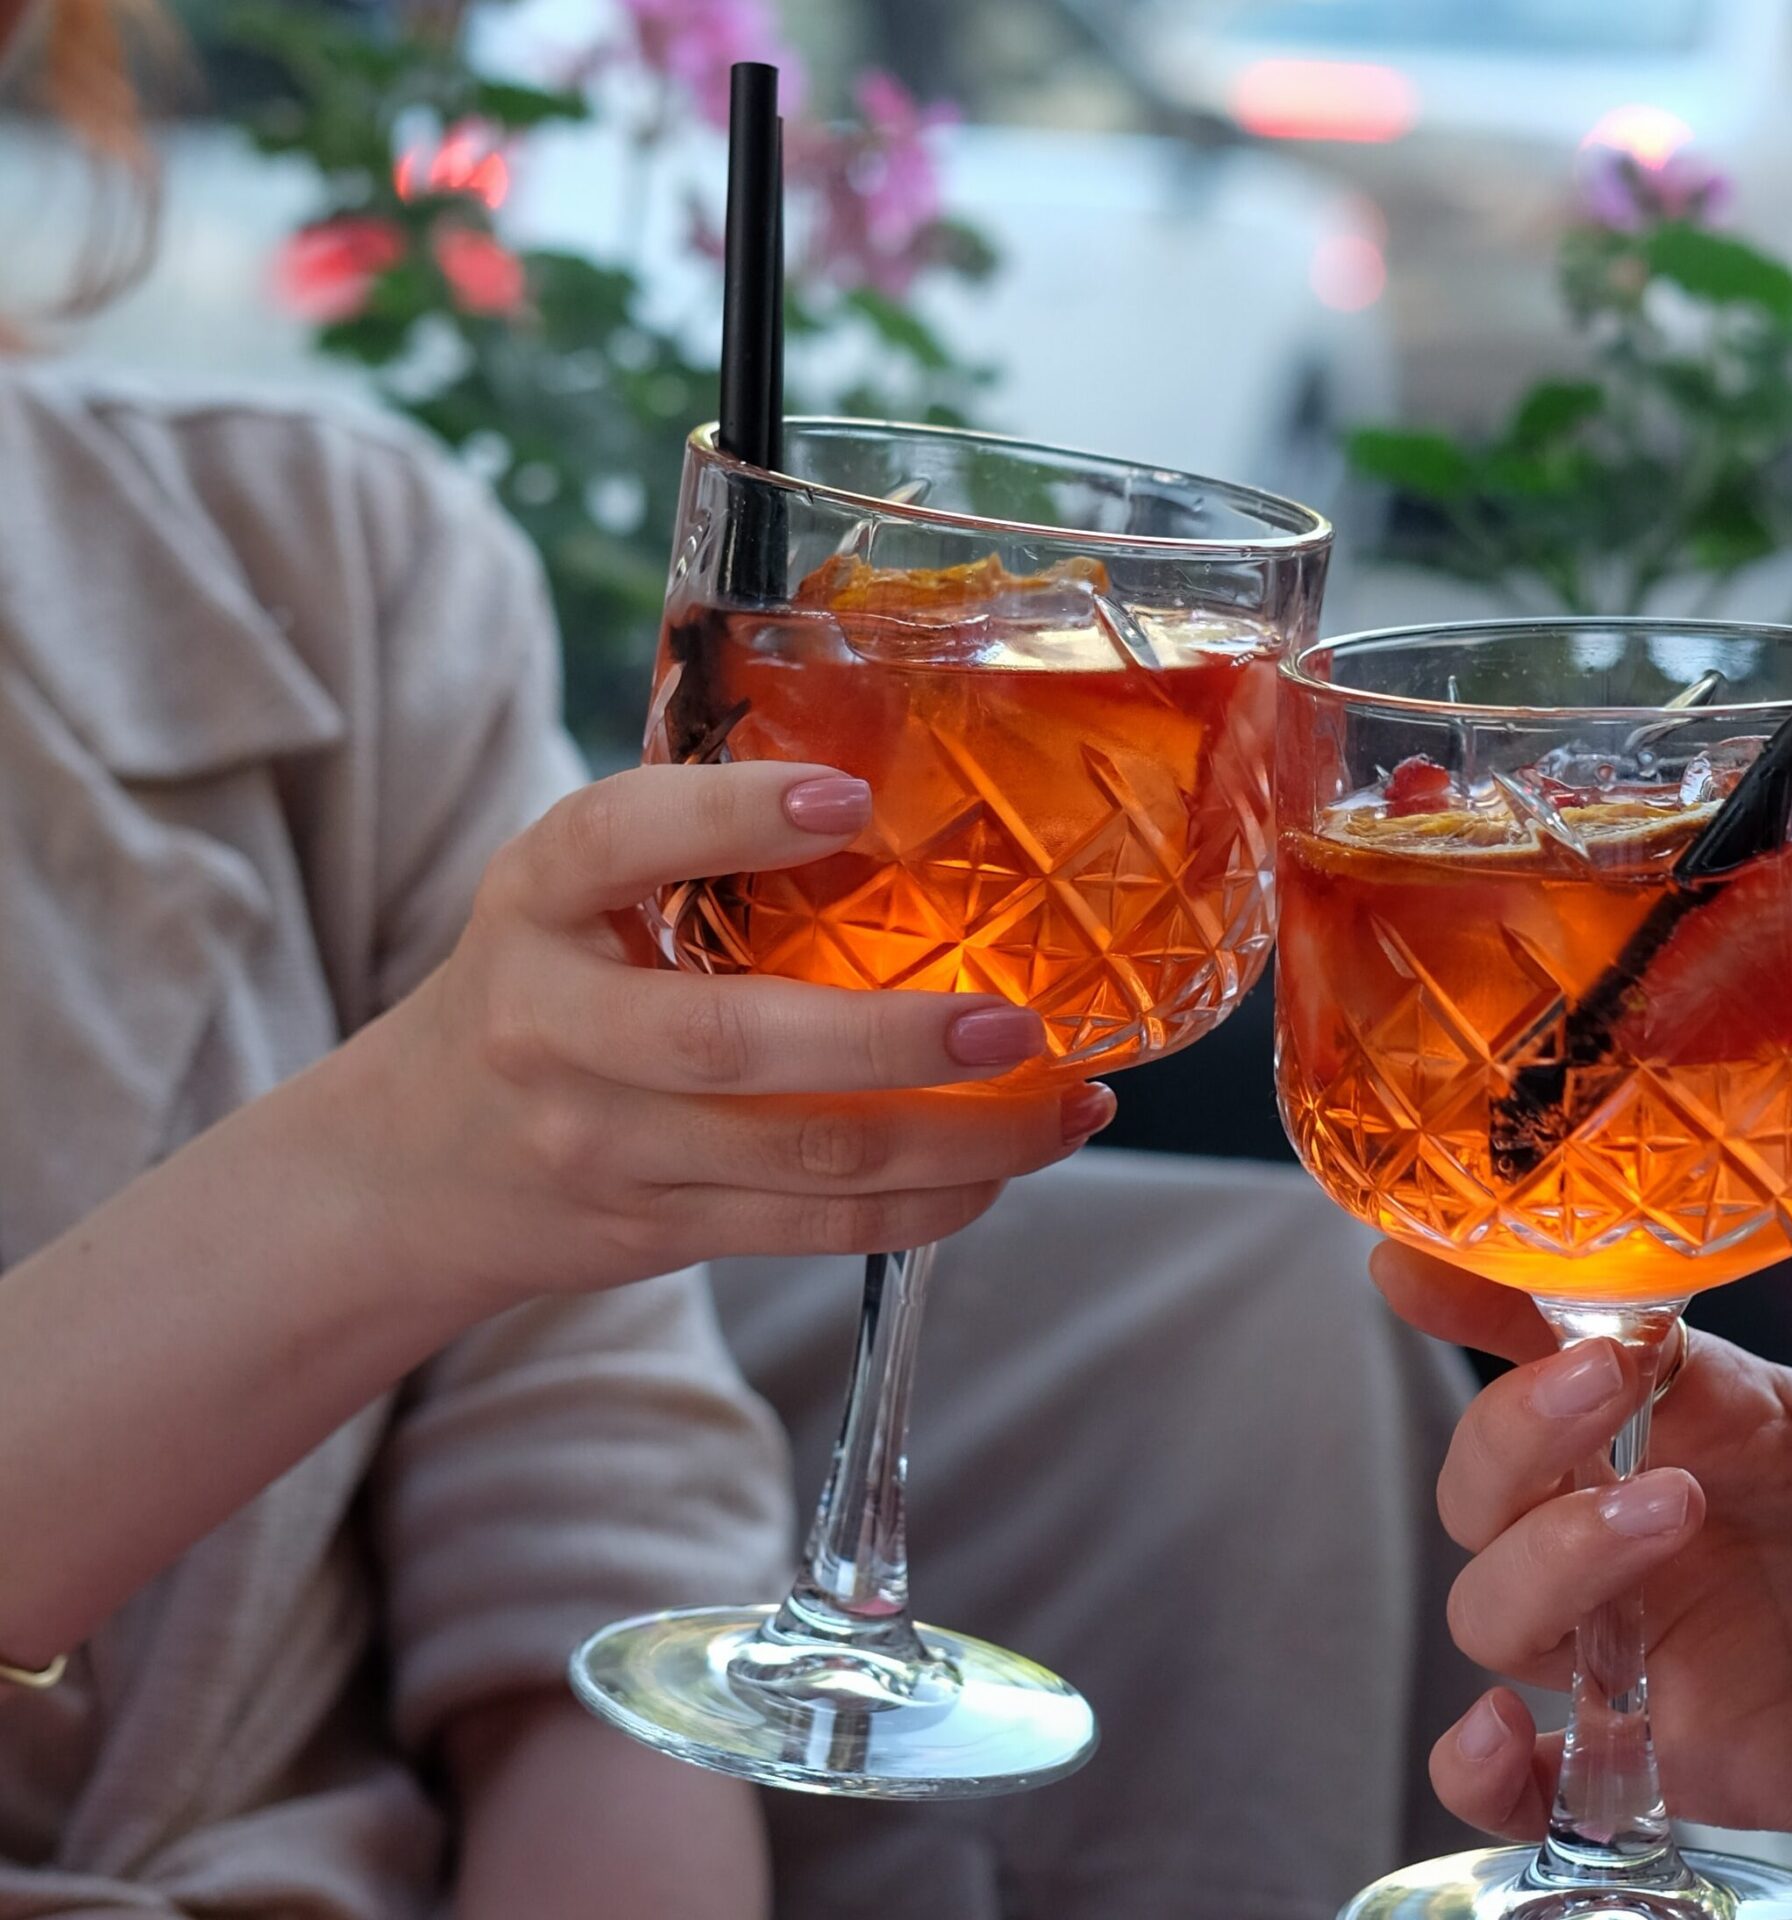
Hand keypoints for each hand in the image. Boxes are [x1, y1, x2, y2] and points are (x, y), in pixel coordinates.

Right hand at [340, 761, 1108, 1309]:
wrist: (418, 1162)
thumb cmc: (543, 988)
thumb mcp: (570, 893)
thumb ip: (690, 846)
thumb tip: (907, 787)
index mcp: (533, 899)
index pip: (616, 839)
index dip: (730, 815)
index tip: (849, 797)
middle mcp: (555, 1027)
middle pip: (732, 1043)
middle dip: (893, 1039)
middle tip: (1016, 1021)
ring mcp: (604, 1144)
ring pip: (803, 1157)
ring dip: (959, 1138)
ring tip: (1067, 1103)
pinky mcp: (659, 1227)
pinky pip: (816, 1228)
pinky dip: (930, 1202)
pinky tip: (1006, 1165)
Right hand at [1378, 1059, 1791, 1865]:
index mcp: (1703, 1407)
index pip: (1539, 1338)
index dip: (1461, 1294)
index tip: (1408, 1252)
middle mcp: (1651, 1513)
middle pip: (1488, 1473)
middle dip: (1514, 1422)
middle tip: (1614, 1385)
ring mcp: (1657, 1637)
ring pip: (1495, 1602)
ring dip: (1544, 1559)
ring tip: (1671, 1518)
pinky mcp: (1683, 1751)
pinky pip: (1535, 1779)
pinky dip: (1488, 1769)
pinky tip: (1513, 1739)